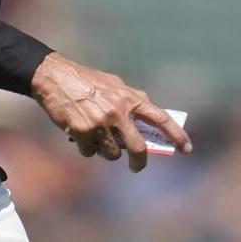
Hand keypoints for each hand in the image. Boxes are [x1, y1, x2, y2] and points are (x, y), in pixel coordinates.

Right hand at [30, 51, 191, 171]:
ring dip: (105, 150)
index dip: (176, 134)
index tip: (187, 149)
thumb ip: (130, 99)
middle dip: (139, 162)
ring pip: (112, 154)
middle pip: (138, 149)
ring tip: (95, 136)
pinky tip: (78, 133)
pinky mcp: (83, 132)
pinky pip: (90, 153)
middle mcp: (118, 112)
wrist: (53, 76)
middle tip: (135, 165)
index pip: (160, 118)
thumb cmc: (85, 79)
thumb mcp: (113, 83)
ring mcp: (101, 123)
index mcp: (128, 98)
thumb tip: (147, 119)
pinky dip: (86, 147)